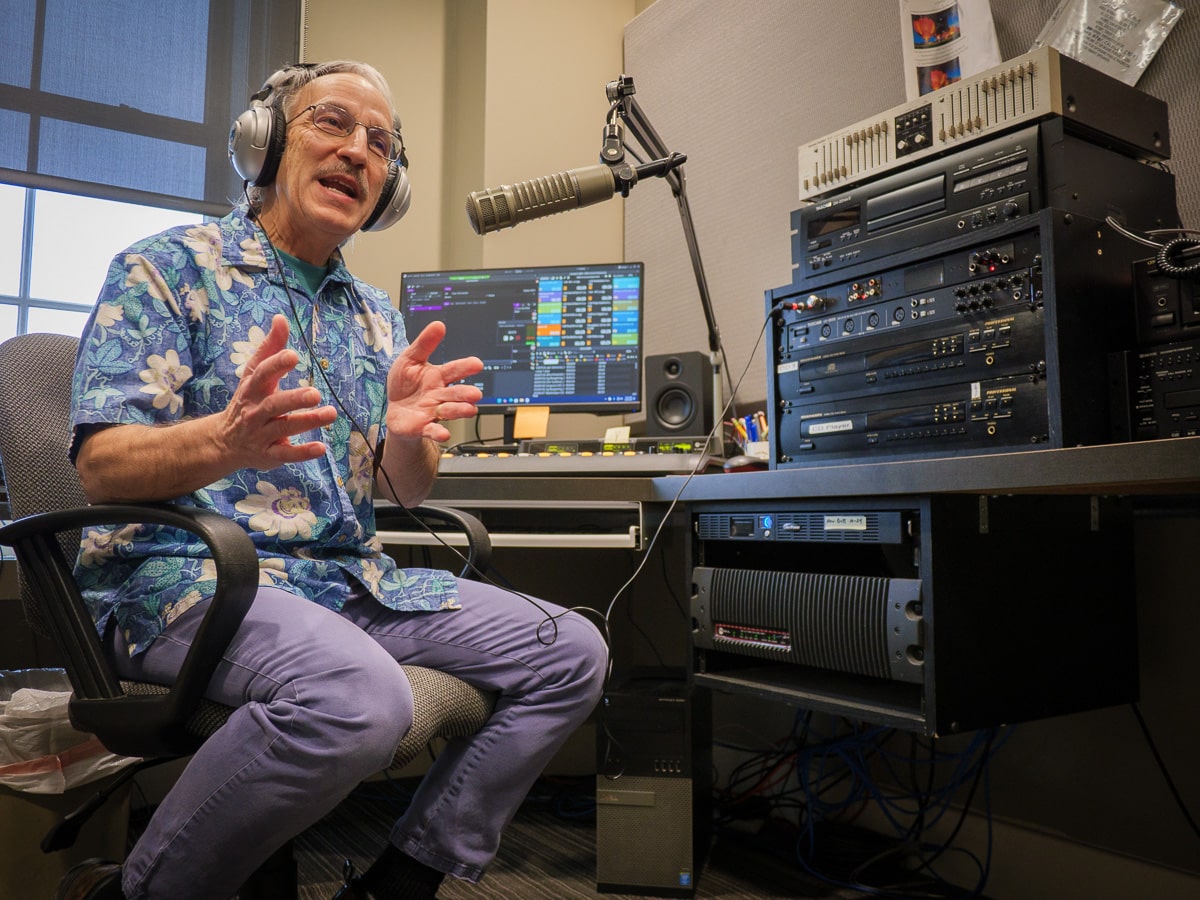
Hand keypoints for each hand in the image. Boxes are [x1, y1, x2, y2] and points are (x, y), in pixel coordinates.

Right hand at [218, 313, 337, 467]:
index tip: (293, 356)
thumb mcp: (254, 374)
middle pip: (274, 404)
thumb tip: (281, 318)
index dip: (276, 365)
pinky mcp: (269, 455)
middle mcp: (255, 411)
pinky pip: (285, 455)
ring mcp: (261, 434)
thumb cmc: (248, 401)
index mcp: (253, 389)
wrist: (224, 442)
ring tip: (331, 414)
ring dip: (307, 422)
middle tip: (315, 394)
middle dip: (294, 399)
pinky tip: (321, 448)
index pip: (262, 374)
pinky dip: (302, 452)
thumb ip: (270, 348)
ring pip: (283, 428)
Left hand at [386, 320, 482, 442]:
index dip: (465, 367)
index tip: (477, 364)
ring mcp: (433, 411)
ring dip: (460, 411)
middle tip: (476, 394)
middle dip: (466, 393)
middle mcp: (440, 395)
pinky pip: (433, 430)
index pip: (454, 370)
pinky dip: (439, 432)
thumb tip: (438, 325)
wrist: (394, 410)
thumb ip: (424, 344)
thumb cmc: (405, 384)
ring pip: (450, 411)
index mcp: (438, 377)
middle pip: (456, 393)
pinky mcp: (423, 427)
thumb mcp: (410, 359)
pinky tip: (444, 434)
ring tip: (469, 410)